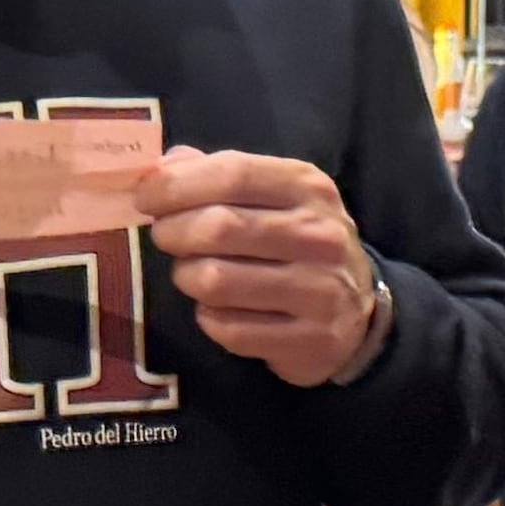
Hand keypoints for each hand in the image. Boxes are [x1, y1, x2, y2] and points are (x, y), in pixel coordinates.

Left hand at [141, 149, 382, 388]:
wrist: (358, 314)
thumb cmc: (298, 243)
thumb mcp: (276, 196)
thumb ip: (221, 174)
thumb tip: (165, 166)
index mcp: (308, 188)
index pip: (233, 174)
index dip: (177, 184)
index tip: (146, 197)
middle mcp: (319, 235)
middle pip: (218, 228)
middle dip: (173, 232)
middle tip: (165, 237)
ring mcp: (318, 291)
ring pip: (216, 281)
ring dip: (187, 277)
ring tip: (193, 273)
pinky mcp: (308, 340)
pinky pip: (228, 329)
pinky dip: (209, 318)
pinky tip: (219, 310)